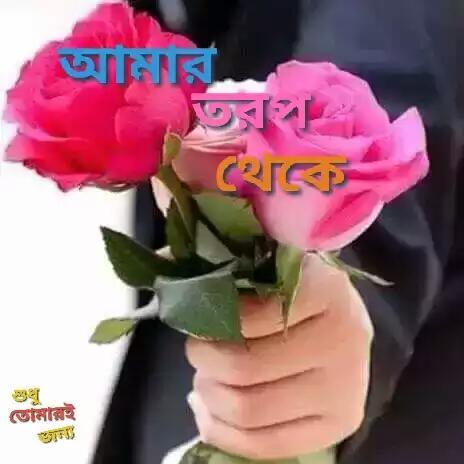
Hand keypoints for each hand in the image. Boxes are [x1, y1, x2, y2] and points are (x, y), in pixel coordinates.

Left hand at [186, 254, 373, 459]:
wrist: (345, 326)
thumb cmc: (298, 292)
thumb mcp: (270, 264)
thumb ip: (225, 263)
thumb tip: (164, 264)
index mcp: (326, 291)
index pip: (249, 316)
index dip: (212, 318)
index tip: (199, 314)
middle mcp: (343, 343)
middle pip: (243, 368)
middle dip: (204, 359)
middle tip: (197, 347)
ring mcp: (344, 392)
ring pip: (248, 411)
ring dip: (210, 395)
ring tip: (207, 376)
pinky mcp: (337, 427)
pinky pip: (263, 445)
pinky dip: (221, 430)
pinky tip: (209, 409)